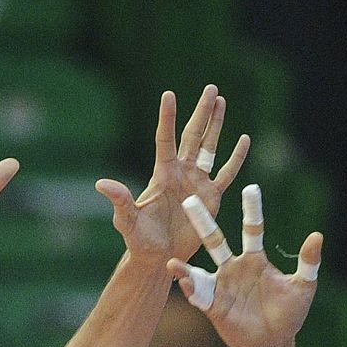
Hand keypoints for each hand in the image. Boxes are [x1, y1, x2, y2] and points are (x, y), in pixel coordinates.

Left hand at [97, 85, 250, 265]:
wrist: (158, 257)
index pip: (165, 139)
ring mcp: (197, 183)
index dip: (168, 118)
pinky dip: (236, 158)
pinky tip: (244, 139)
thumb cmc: (139, 240)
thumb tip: (102, 184)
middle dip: (202, 112)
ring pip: (210, 148)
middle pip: (193, 136)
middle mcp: (181, 172)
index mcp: (163, 174)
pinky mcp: (211, 197)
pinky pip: (226, 174)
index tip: (169, 94)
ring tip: (222, 101)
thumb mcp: (128, 221)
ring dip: (216, 125)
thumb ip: (120, 201)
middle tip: (212, 89)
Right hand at [166, 184, 322, 346]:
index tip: (251, 188)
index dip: (252, 210)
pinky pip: (199, 296)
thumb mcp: (303, 287)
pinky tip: (183, 285)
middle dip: (203, 222)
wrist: (274, 343)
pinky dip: (190, 290)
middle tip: (189, 200)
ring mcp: (221, 287)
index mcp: (255, 260)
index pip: (252, 229)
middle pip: (216, 241)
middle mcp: (234, 269)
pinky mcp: (214, 306)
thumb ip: (309, 262)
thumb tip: (317, 235)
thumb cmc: (289, 314)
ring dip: (185, 268)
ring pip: (199, 270)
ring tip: (172, 262)